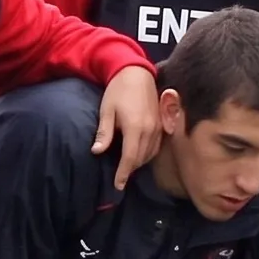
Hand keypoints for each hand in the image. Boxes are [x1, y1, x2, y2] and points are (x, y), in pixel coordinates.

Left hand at [96, 65, 162, 188]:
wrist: (136, 73)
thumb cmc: (117, 90)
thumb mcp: (106, 111)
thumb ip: (104, 133)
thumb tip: (96, 152)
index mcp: (135, 128)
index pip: (130, 158)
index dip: (123, 173)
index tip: (117, 185)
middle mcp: (149, 130)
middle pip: (141, 158)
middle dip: (130, 170)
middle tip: (119, 178)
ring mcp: (158, 127)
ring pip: (150, 154)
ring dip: (138, 163)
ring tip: (127, 167)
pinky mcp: (162, 123)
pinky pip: (156, 146)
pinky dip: (147, 154)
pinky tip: (138, 154)